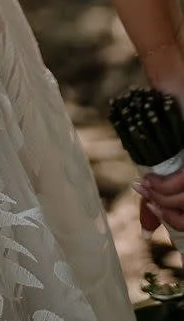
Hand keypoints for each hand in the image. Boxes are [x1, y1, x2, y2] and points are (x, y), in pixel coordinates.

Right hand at [138, 60, 183, 236]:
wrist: (171, 93)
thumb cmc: (168, 128)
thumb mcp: (168, 168)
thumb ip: (162, 196)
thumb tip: (147, 228)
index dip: (176, 222)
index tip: (156, 216)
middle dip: (167, 212)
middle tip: (146, 198)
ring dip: (161, 199)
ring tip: (144, 187)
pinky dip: (164, 186)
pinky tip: (149, 180)